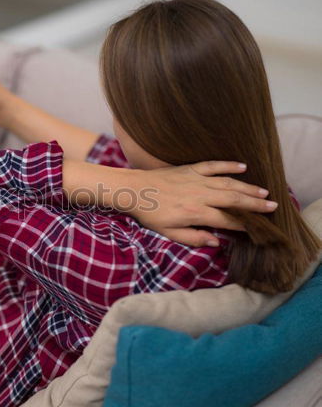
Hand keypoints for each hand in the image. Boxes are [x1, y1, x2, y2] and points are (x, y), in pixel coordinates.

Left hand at [129, 161, 275, 246]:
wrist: (133, 190)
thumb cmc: (149, 214)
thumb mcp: (168, 233)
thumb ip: (193, 238)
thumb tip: (216, 242)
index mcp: (195, 213)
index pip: (227, 220)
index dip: (244, 225)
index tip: (258, 229)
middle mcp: (200, 195)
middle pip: (234, 200)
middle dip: (255, 205)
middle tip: (273, 207)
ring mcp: (196, 179)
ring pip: (228, 183)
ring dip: (248, 187)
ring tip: (264, 192)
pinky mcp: (190, 168)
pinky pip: (213, 165)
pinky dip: (229, 165)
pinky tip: (243, 167)